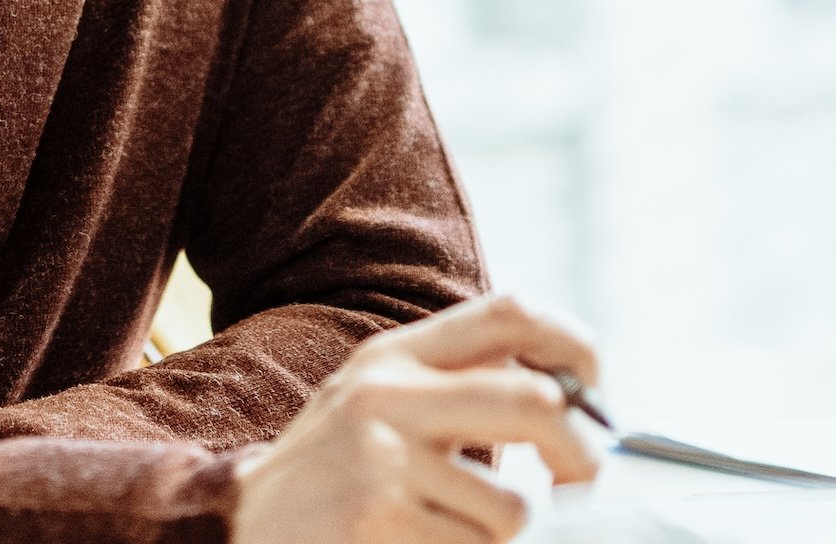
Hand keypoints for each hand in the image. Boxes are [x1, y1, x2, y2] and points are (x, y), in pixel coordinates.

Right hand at [230, 293, 603, 543]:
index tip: (594, 396)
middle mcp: (388, 392)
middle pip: (535, 401)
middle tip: (579, 483)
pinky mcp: (380, 517)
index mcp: (396, 355)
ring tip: (447, 531)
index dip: (576, 348)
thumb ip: (457, 388)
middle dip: (580, 453)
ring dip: (498, 534)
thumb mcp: (382, 406)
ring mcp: (382, 456)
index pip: (511, 314)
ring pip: (512, 506)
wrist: (241, 528)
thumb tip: (575, 401)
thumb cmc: (336, 477)